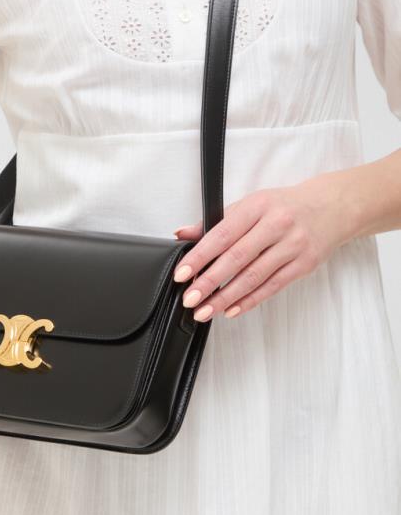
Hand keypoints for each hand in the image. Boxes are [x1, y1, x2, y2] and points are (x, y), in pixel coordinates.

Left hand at [172, 173, 354, 319]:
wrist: (333, 207)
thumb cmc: (285, 206)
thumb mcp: (252, 204)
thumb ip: (217, 220)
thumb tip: (183, 234)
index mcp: (258, 206)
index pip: (222, 234)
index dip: (200, 256)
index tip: (181, 274)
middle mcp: (276, 224)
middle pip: (237, 258)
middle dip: (210, 282)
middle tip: (190, 299)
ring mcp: (293, 246)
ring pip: (254, 277)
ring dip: (226, 298)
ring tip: (205, 310)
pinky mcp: (304, 264)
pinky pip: (272, 287)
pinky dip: (249, 300)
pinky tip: (231, 309)